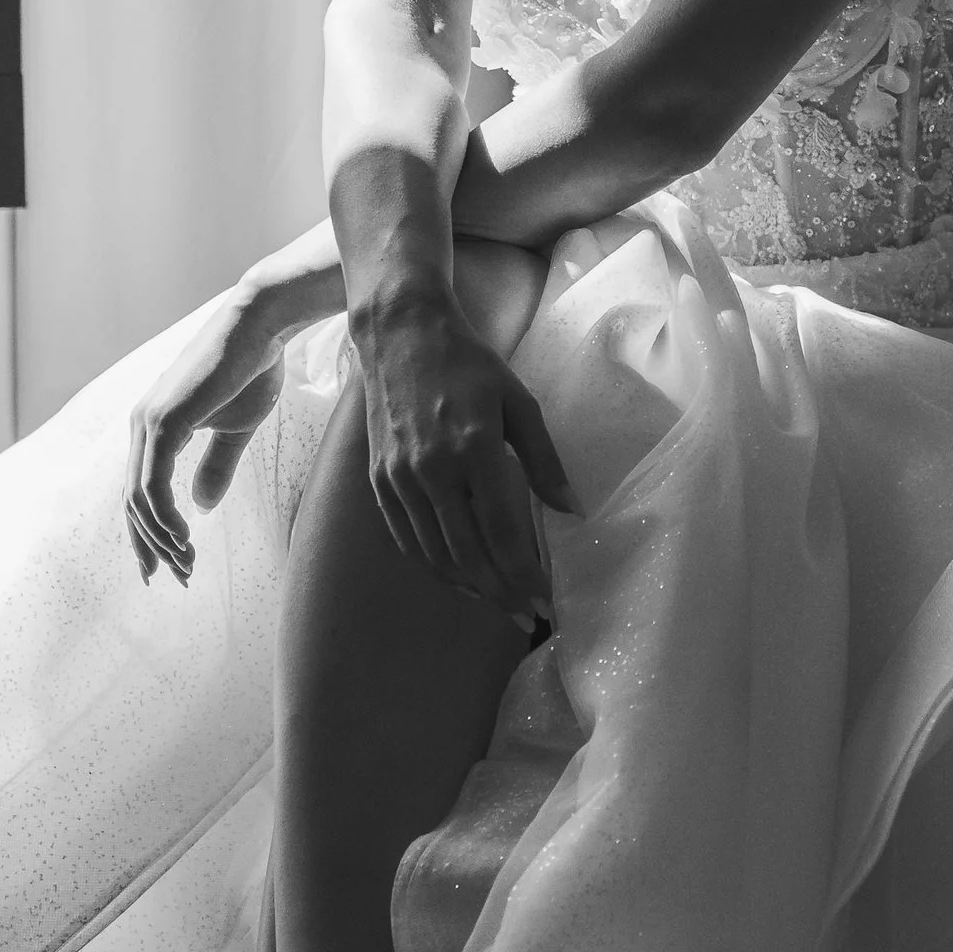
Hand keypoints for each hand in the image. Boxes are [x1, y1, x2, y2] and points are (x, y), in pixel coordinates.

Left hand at [126, 243, 336, 586]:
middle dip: (152, 546)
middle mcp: (142, 425)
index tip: (168, 567)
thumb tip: (202, 507)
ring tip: (188, 565)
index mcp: (155, 427)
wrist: (262, 326)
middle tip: (177, 579)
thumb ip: (215, 466)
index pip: (141, 491)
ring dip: (162, 539)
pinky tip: (186, 538)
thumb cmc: (253, 369)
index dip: (150, 533)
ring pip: (140, 500)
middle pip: (133, 502)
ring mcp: (148, 423)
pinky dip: (165, 517)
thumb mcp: (235, 429)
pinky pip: (154, 485)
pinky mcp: (164, 422)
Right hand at [355, 282, 576, 623]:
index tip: (544, 600)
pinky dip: (433, 566)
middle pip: (467, 553)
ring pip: (434, 554)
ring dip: (468, 587)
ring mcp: (399, 478)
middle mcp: (431, 470)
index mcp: (472, 448)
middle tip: (526, 616)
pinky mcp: (379, 480)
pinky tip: (458, 578)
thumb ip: (544, 460)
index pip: (500, 532)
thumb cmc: (468, 364)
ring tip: (498, 602)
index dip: (523, 574)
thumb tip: (573, 510)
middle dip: (500, 593)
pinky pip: (406, 539)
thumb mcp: (519, 402)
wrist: (400, 335)